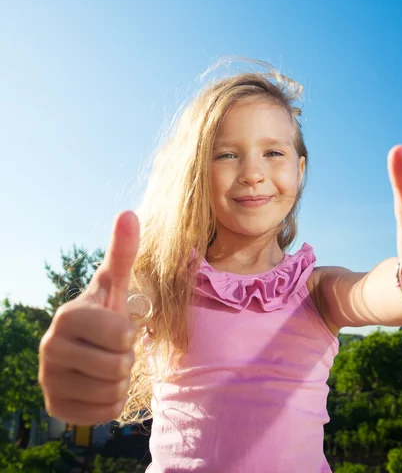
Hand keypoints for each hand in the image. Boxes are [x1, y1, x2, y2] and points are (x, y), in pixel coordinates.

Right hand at [39, 211, 139, 424]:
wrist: (86, 346)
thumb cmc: (106, 311)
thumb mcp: (115, 283)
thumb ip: (122, 251)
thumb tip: (129, 213)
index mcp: (67, 317)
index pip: (121, 336)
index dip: (129, 334)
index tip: (116, 328)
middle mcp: (49, 349)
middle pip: (118, 366)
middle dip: (126, 359)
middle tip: (113, 349)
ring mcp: (48, 381)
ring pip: (112, 391)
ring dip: (120, 380)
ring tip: (107, 364)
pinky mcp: (54, 407)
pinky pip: (104, 414)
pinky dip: (111, 402)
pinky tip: (99, 384)